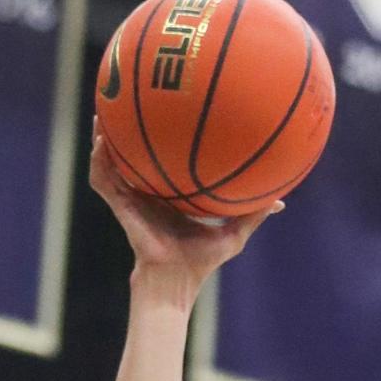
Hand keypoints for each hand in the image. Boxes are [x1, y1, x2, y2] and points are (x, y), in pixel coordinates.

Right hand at [90, 128, 281, 290]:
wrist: (177, 280)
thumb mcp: (233, 234)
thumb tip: (281, 201)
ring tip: (101, 112)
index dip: (162, 140)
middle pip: (133, 155)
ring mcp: (131, 199)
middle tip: (126, 99)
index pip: (163, 161)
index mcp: (168, 195)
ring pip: (110, 163)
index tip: (167, 113)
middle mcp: (147, 193)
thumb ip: (254, 215)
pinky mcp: (121, 208)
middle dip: (127, 130)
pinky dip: (100, 162)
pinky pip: (104, 181)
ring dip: (103, 138)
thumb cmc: (202, 262)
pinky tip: (101, 142)